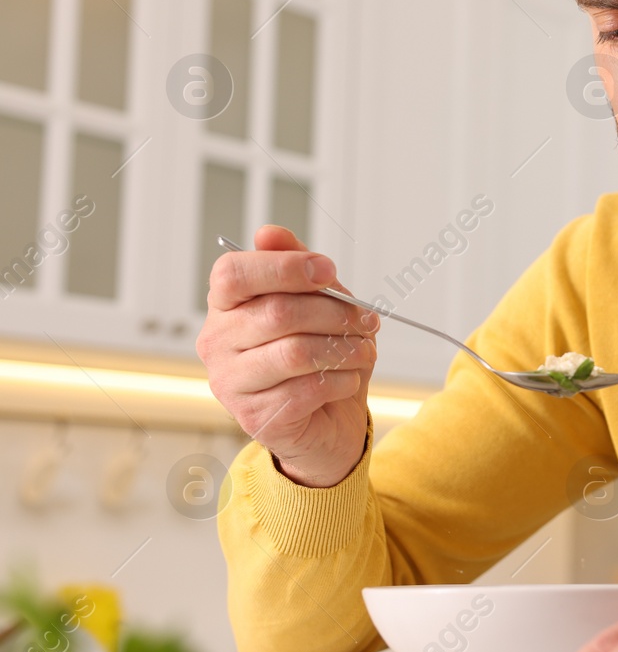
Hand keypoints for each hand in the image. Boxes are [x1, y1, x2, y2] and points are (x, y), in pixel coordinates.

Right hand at [196, 225, 376, 486]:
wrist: (327, 419)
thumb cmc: (318, 353)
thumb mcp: (316, 301)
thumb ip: (295, 265)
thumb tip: (269, 233)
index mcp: (225, 305)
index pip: (234, 273)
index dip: (284, 267)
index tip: (327, 271)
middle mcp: (217, 342)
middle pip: (278, 312)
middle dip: (335, 312)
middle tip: (367, 319)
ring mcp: (230, 382)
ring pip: (294, 353)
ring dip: (343, 348)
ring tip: (363, 349)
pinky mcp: (254, 416)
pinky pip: (307, 390)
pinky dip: (341, 380)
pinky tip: (349, 379)